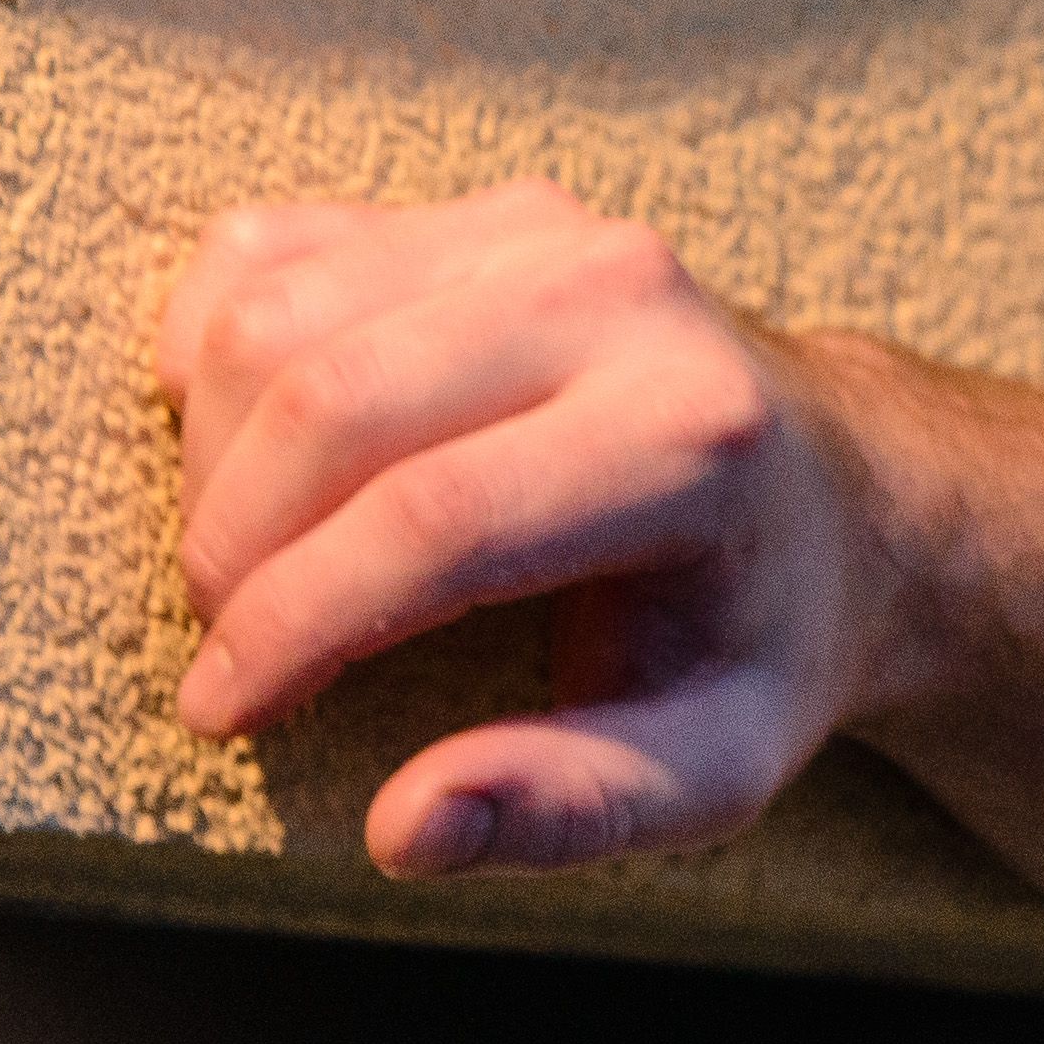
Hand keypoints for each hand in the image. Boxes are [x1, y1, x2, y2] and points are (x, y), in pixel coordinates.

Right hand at [154, 183, 884, 880]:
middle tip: (223, 650)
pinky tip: (240, 454)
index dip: (291, 626)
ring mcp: (541, 230)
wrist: (833, 491)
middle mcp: (617, 297)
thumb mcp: (714, 765)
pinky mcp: (473, 213)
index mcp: (689, 437)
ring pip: (277, 319)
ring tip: (243, 571)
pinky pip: (271, 253)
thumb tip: (404, 831)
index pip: (432, 522)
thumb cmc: (757, 637)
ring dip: (210, 461)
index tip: (219, 715)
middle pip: (334, 403)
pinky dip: (211, 354)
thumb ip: (569, 811)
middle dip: (231, 546)